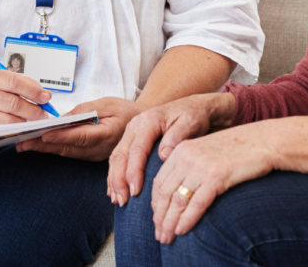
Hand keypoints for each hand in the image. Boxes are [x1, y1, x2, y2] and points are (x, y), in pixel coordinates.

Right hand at [0, 68, 52, 129]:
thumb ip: (18, 84)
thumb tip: (43, 95)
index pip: (14, 81)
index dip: (33, 90)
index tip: (45, 97)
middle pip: (13, 103)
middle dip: (33, 109)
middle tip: (43, 113)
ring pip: (8, 119)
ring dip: (26, 121)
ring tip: (36, 121)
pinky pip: (1, 130)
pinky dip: (15, 130)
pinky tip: (22, 128)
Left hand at [15, 96, 143, 160]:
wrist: (141, 125)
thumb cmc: (125, 111)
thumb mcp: (107, 103)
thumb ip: (84, 111)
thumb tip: (62, 119)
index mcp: (106, 134)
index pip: (79, 136)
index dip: (60, 136)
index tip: (43, 135)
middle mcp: (99, 149)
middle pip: (68, 148)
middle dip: (44, 146)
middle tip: (22, 143)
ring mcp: (95, 155)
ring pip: (66, 153)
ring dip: (45, 149)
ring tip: (25, 144)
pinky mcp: (90, 156)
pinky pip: (70, 153)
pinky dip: (54, 148)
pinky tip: (40, 145)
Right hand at [106, 92, 235, 206]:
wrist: (192, 106)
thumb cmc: (193, 116)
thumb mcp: (190, 123)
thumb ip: (176, 138)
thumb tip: (163, 156)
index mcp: (148, 121)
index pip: (137, 150)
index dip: (134, 172)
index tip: (135, 191)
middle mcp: (135, 125)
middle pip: (121, 155)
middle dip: (119, 180)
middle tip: (122, 201)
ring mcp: (131, 131)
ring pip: (116, 157)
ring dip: (114, 180)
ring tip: (117, 200)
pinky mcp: (131, 138)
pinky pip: (118, 157)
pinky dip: (115, 174)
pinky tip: (115, 190)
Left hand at [149, 123, 280, 243]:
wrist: (264, 141)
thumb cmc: (238, 150)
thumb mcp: (207, 152)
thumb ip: (190, 165)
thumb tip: (180, 192)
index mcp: (181, 150)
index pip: (159, 181)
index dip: (155, 204)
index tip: (157, 220)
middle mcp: (187, 156)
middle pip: (164, 192)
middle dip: (159, 217)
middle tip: (159, 235)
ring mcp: (201, 166)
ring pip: (177, 199)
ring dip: (169, 222)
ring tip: (167, 237)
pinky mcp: (217, 176)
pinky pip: (196, 203)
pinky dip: (187, 219)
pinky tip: (182, 230)